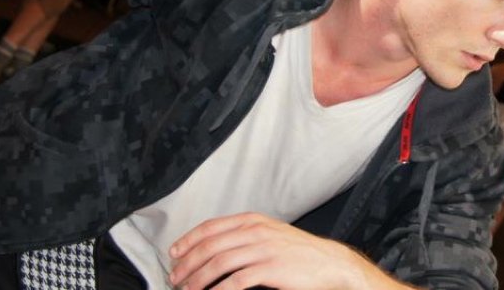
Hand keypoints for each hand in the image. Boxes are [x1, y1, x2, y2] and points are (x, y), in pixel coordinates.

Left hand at [168, 212, 399, 289]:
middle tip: (175, 277)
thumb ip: (244, 236)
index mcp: (253, 220)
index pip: (211, 227)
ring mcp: (263, 249)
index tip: (174, 254)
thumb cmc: (299, 252)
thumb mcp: (270, 234)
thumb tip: (214, 248)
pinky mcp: (271, 268)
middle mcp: (256, 231)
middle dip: (188, 263)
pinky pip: (236, 280)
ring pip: (219, 263)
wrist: (330, 263)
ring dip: (198, 278)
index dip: (188, 241)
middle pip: (211, 246)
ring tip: (188, 289)